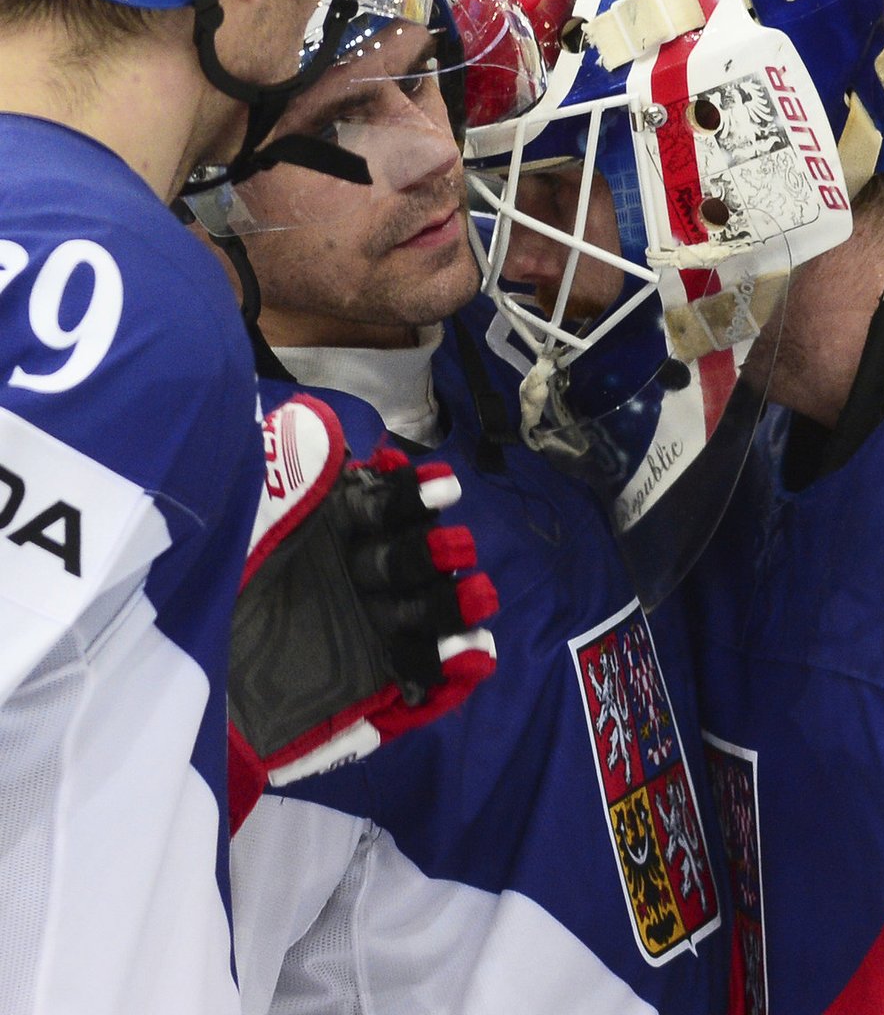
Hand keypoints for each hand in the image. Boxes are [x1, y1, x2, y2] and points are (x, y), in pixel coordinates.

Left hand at [228, 395, 496, 833]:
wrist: (166, 676)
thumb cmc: (200, 585)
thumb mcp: (234, 517)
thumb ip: (280, 473)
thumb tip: (323, 426)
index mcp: (330, 534)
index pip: (384, 507)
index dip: (412, 497)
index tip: (440, 487)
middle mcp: (354, 581)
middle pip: (410, 563)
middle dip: (435, 554)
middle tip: (454, 549)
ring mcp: (364, 639)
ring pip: (425, 619)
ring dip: (456, 608)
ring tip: (478, 600)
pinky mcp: (366, 698)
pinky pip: (419, 686)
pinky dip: (453, 673)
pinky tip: (474, 657)